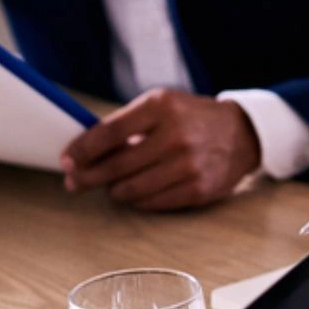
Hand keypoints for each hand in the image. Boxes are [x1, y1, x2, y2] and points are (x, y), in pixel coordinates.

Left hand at [62, 89, 260, 210]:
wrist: (242, 134)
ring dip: (114, 190)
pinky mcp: (198, 189)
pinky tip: (136, 191)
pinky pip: (152, 203)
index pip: (108, 133)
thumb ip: (125, 124)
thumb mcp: (161, 106)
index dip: (82, 150)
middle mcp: (176, 135)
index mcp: (162, 107)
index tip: (67, 160)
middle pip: (116, 166)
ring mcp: (189, 165)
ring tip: (111, 185)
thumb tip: (83, 152)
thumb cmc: (191, 118)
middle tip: (75, 181)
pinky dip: (137, 200)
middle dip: (88, 176)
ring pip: (131, 189)